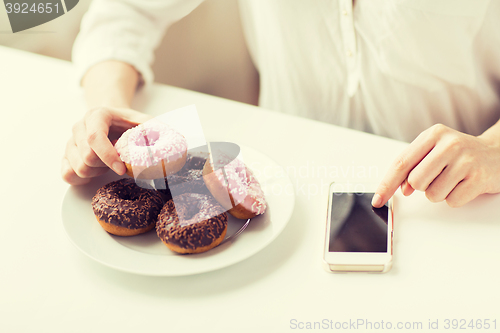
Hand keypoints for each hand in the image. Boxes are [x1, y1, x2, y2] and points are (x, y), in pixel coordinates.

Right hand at [62, 106, 150, 184]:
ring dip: (97, 172)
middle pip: (86, 156)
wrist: (113, 122)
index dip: (108, 156)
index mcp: (97, 116)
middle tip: (119, 163)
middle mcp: (79, 127)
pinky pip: (67, 175)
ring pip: (78, 168)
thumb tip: (172, 139)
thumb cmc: (129, 125)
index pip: (95, 137)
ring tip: (108, 164)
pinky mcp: (66, 157)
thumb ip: (156, 128)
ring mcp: (70, 143)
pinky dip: (84, 179)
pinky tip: (97, 172)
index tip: (123, 169)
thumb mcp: (144, 122)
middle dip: (106, 165)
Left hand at [372, 124, 499, 207]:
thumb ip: (413, 166)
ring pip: (432, 194)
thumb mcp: (433, 151)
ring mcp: (466, 160)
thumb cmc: (459, 154)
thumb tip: (401, 188)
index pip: (401, 163)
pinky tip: (464, 184)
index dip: (387, 183)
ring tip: (453, 179)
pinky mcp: (478, 178)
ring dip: (439, 192)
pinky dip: (455, 198)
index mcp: (433, 134)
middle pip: (415, 181)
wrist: (497, 154)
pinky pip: (451, 201)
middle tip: (438, 176)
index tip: (377, 199)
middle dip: (422, 186)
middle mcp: (449, 144)